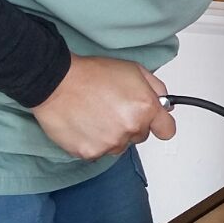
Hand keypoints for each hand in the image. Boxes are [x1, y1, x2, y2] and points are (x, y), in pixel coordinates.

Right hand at [32, 54, 175, 159]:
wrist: (56, 82)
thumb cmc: (91, 74)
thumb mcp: (134, 70)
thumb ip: (155, 88)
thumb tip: (163, 103)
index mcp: (145, 108)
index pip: (167, 130)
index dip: (160, 124)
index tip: (155, 122)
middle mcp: (131, 128)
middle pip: (140, 136)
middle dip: (132, 124)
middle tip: (114, 108)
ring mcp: (110, 143)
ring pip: (119, 145)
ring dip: (112, 134)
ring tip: (96, 114)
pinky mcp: (90, 152)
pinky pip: (99, 151)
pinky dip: (94, 141)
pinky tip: (85, 124)